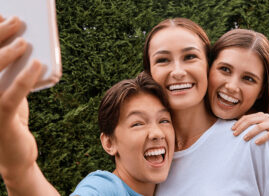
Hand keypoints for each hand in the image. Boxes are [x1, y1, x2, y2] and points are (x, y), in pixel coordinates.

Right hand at [0, 15, 41, 178]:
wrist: (15, 154)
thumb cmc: (12, 121)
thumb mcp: (11, 94)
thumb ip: (14, 75)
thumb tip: (29, 48)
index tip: (1, 15)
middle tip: (18, 21)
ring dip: (9, 53)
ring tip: (26, 41)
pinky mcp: (1, 120)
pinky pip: (12, 95)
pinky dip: (25, 78)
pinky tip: (38, 64)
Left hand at [232, 112, 268, 155]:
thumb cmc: (268, 134)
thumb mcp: (259, 128)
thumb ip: (251, 126)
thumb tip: (235, 128)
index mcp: (260, 115)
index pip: (246, 117)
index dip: (238, 123)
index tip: (232, 129)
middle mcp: (266, 117)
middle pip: (250, 121)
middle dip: (241, 128)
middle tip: (235, 134)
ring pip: (258, 127)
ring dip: (250, 133)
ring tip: (244, 139)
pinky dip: (262, 138)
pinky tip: (256, 143)